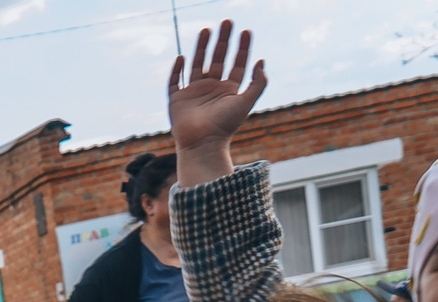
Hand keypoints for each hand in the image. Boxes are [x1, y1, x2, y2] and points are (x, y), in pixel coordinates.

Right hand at [168, 20, 267, 185]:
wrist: (202, 144)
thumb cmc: (225, 126)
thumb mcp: (246, 102)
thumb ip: (258, 83)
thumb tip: (261, 61)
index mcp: (228, 90)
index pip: (237, 64)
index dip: (242, 48)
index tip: (246, 31)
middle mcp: (211, 89)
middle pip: (218, 58)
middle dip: (223, 40)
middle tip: (227, 22)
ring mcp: (193, 93)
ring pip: (197, 64)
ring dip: (202, 47)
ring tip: (206, 29)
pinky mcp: (177, 100)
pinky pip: (175, 81)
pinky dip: (177, 70)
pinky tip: (182, 57)